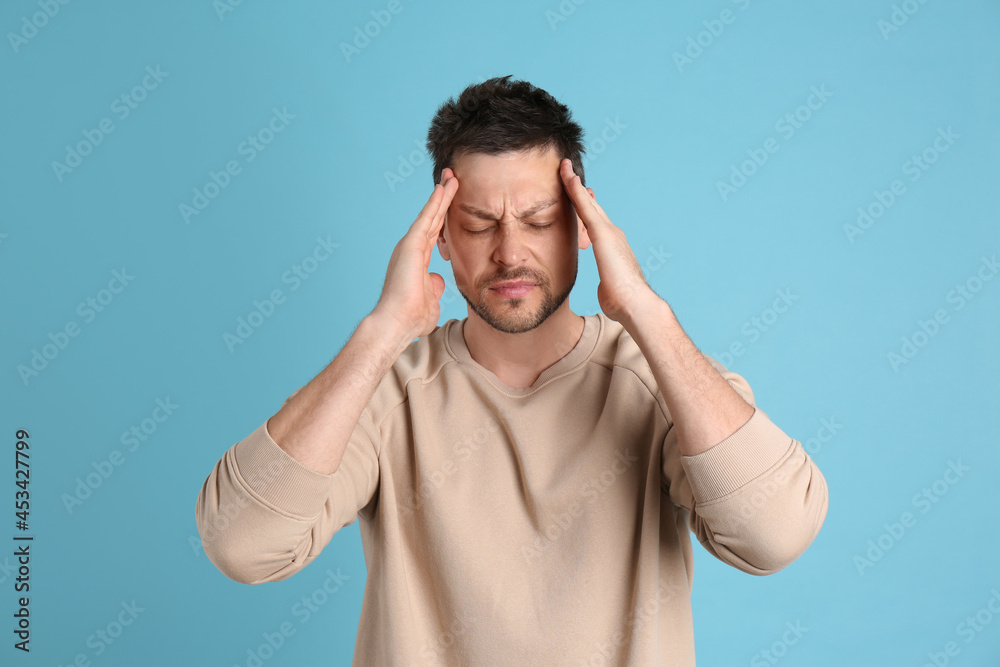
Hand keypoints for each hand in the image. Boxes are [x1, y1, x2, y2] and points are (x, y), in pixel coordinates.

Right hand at [371, 168, 458, 338]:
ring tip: (452, 176)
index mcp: (416, 260)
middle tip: (453, 178)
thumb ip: (434, 287)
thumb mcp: (430, 300)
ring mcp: (409, 246)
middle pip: (432, 219)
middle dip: (443, 199)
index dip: (445, 217)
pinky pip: (426, 219)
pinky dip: (435, 203)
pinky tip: (444, 188)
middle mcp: (411, 249)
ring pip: (430, 215)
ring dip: (442, 195)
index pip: (435, 233)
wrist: (397, 324)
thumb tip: (438, 279)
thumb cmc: (411, 319)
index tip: (453, 202)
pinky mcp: (410, 245)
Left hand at [558, 158, 655, 326]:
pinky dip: (575, 190)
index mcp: (612, 246)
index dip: (585, 206)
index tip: (578, 194)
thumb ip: (606, 282)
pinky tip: (567, 177)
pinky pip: (584, 206)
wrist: (635, 303)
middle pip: (591, 206)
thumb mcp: (609, 288)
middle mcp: (612, 233)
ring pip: (587, 201)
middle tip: (569, 171)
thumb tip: (605, 287)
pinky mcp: (602, 233)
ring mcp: (608, 231)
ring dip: (574, 183)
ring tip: (564, 167)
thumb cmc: (623, 301)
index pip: (594, 222)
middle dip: (580, 189)